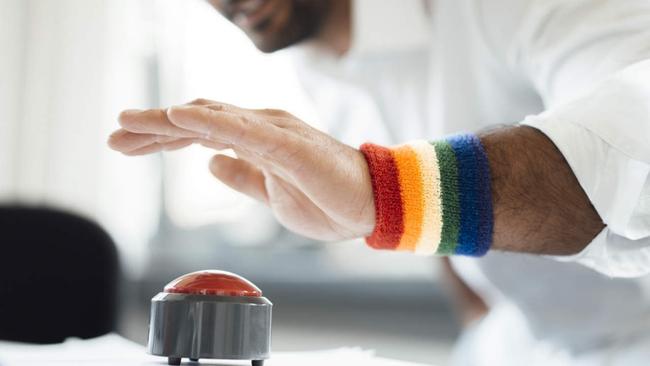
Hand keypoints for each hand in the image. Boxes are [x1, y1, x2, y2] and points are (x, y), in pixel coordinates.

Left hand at [108, 99, 374, 240]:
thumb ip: (243, 176)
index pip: (200, 132)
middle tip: (115, 134)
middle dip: (153, 127)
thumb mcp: (271, 193)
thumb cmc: (329, 200)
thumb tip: (211, 164)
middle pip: (197, 120)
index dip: (163, 136)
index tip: (129, 145)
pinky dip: (208, 120)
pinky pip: (241, 129)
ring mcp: (274, 132)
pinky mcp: (287, 144)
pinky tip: (178, 116)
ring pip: (211, 118)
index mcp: (257, 141)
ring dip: (167, 120)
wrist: (373, 207)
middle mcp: (261, 128)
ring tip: (128, 122)